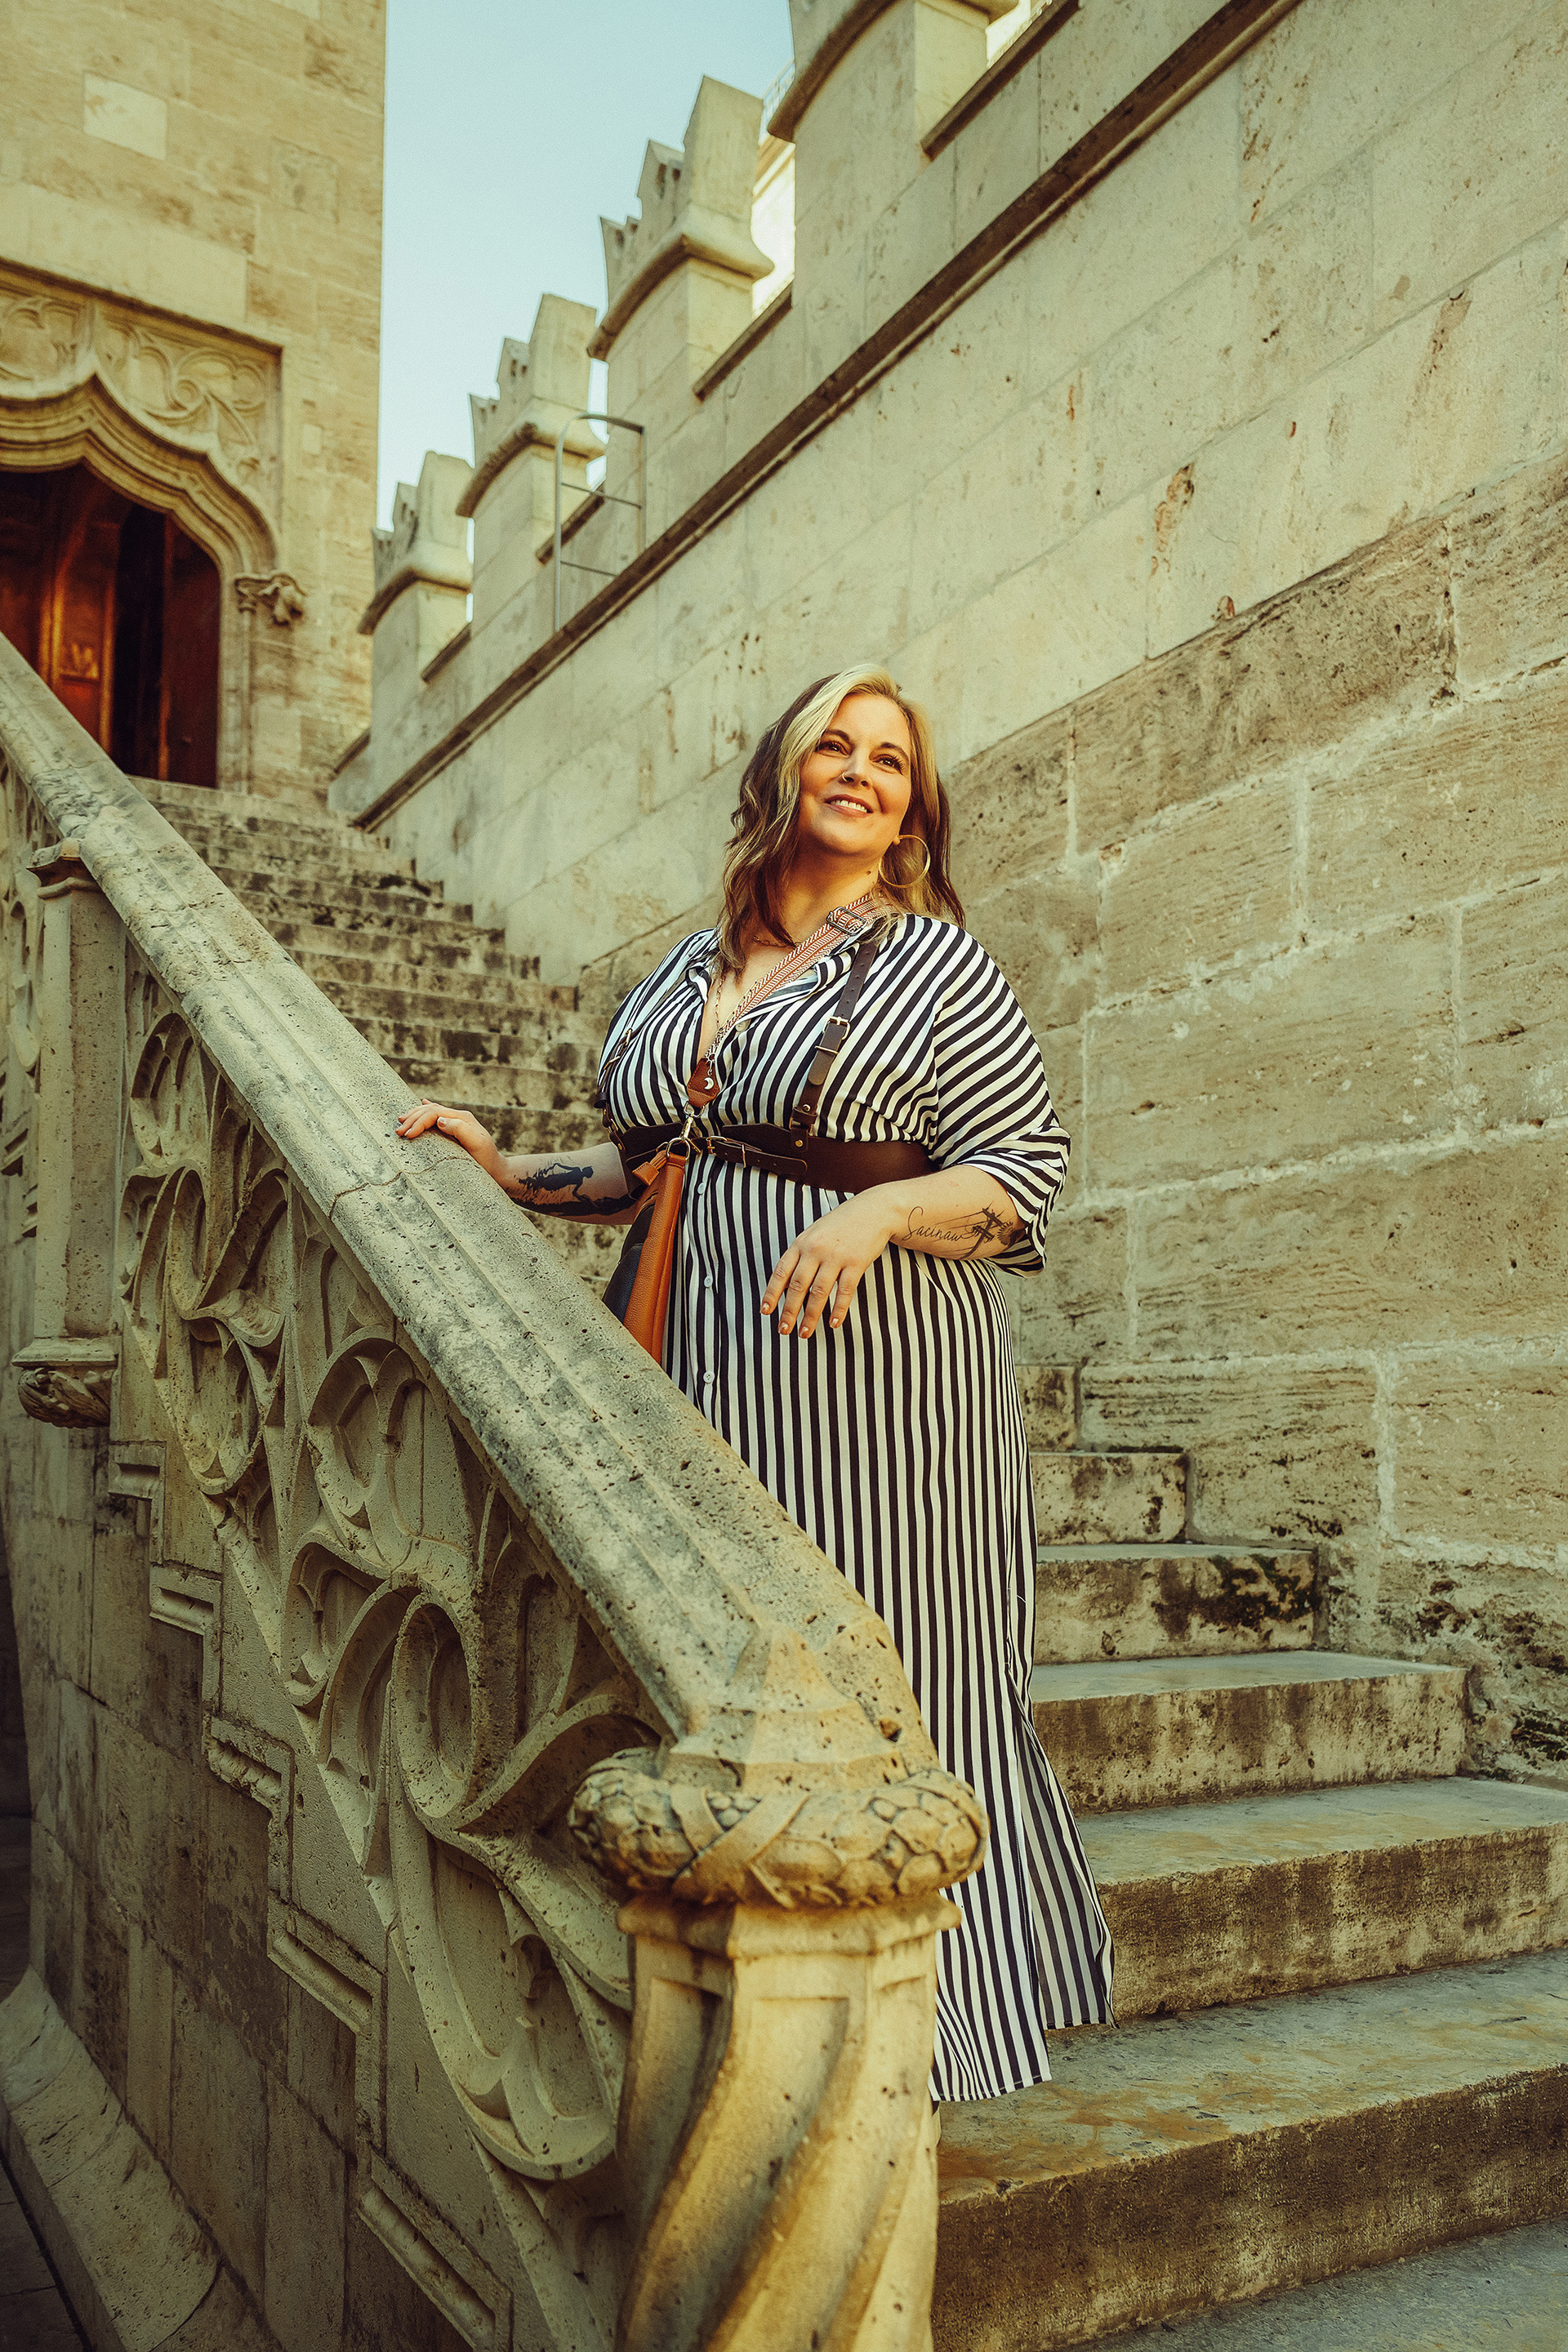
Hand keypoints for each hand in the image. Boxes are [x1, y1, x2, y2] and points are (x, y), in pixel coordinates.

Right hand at [395, 1098, 505, 1184]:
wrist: (496, 1170)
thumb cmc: (486, 1159)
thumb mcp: (477, 1144)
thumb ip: (460, 1130)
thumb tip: (440, 1120)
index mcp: (462, 1118)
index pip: (434, 1113)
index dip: (418, 1121)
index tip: (408, 1135)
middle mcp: (458, 1117)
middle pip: (430, 1110)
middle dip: (412, 1119)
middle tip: (398, 1131)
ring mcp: (456, 1122)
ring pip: (431, 1111)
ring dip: (415, 1115)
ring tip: (401, 1121)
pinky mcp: (454, 1130)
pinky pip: (437, 1115)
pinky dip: (426, 1111)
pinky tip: (422, 1104)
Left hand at [761, 1193, 896, 1337]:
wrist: (873, 1210)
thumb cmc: (841, 1225)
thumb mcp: (814, 1234)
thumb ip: (801, 1255)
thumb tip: (787, 1285)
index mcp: (801, 1243)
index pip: (781, 1272)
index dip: (772, 1293)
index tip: (765, 1311)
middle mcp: (815, 1249)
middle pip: (798, 1286)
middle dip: (789, 1311)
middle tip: (783, 1330)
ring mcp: (836, 1256)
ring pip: (819, 1292)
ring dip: (811, 1316)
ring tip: (804, 1333)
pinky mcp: (856, 1262)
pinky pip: (845, 1291)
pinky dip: (838, 1309)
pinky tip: (834, 1323)